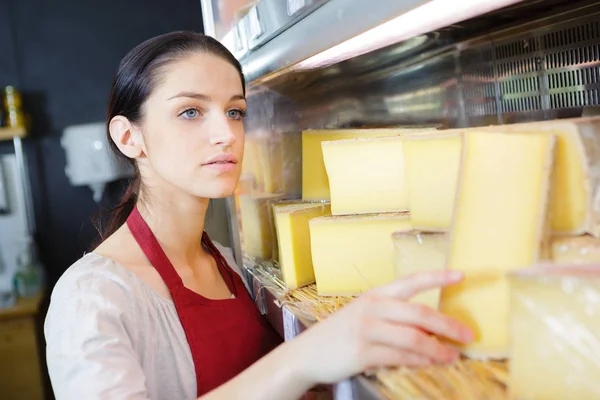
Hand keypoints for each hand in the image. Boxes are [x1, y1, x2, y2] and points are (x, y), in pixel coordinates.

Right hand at [291, 270, 473, 384]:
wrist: (307, 353)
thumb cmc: (341, 333)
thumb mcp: (364, 316)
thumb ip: (393, 317)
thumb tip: (430, 327)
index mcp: (375, 295)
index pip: (411, 281)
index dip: (437, 277)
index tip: (461, 276)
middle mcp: (372, 308)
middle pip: (419, 313)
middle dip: (448, 324)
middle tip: (468, 334)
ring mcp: (367, 330)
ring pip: (413, 338)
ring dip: (438, 349)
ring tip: (452, 356)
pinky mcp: (363, 352)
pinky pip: (400, 358)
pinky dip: (420, 362)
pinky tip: (431, 363)